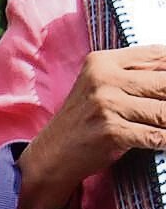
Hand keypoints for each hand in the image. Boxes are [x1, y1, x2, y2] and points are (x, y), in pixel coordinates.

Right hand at [21, 44, 165, 204]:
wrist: (52, 153)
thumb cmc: (84, 121)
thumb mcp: (102, 87)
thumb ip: (135, 76)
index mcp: (102, 62)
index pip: (158, 55)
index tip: (165, 90)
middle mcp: (102, 79)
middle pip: (165, 82)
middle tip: (164, 111)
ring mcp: (106, 105)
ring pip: (164, 112)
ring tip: (163, 125)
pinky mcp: (111, 131)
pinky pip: (156, 136)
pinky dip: (165, 141)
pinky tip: (163, 141)